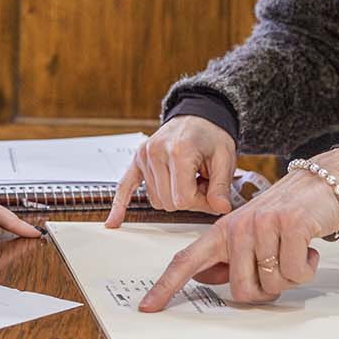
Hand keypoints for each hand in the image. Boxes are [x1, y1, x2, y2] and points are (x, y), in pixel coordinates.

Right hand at [106, 116, 236, 226]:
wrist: (198, 117)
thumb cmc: (211, 135)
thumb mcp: (225, 158)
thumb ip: (222, 186)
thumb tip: (220, 209)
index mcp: (179, 151)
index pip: (183, 199)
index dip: (201, 203)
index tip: (211, 195)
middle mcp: (156, 152)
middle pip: (168, 202)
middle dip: (188, 200)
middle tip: (201, 184)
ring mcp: (144, 156)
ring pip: (155, 200)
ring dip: (172, 196)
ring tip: (186, 179)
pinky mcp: (137, 159)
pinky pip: (124, 186)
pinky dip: (120, 204)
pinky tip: (114, 221)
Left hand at [136, 149, 338, 311]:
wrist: (323, 183)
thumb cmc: (286, 212)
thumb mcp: (250, 233)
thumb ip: (228, 257)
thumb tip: (206, 278)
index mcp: (222, 230)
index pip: (187, 260)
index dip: (166, 286)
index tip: (148, 307)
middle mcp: (237, 226)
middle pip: (242, 290)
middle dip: (267, 289)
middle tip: (279, 267)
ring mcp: (262, 224)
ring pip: (272, 284)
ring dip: (290, 277)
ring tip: (294, 252)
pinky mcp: (290, 226)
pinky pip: (296, 272)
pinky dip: (307, 268)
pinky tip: (308, 248)